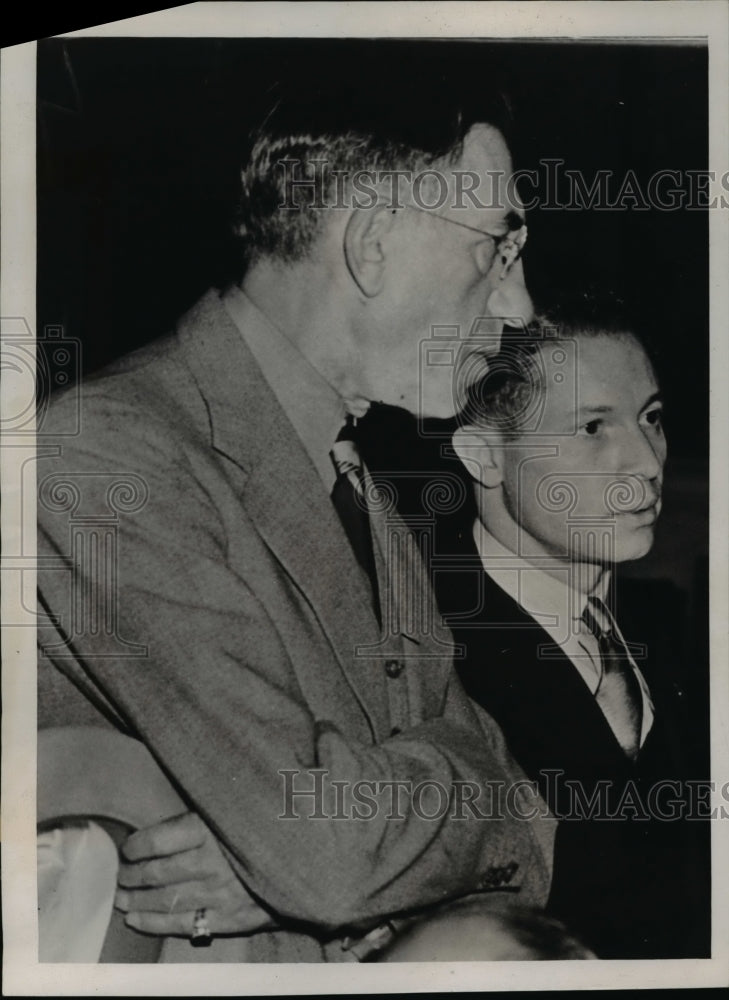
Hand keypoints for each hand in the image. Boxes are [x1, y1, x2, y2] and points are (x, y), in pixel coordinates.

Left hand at [114, 811, 276, 936]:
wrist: (305, 861)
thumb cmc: (263, 828)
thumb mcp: (233, 808)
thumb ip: (199, 816)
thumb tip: (161, 827)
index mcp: (209, 830)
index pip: (156, 841)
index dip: (135, 847)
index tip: (128, 848)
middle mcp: (210, 863)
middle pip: (156, 873)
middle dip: (131, 876)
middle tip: (121, 876)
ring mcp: (218, 894)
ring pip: (164, 900)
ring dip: (136, 901)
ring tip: (122, 898)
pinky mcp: (227, 918)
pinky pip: (182, 924)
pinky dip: (153, 923)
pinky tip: (135, 920)